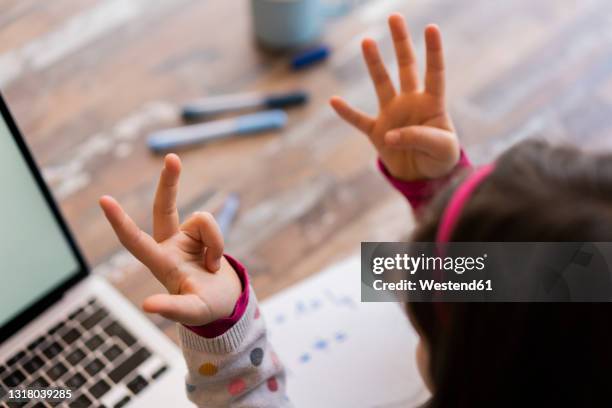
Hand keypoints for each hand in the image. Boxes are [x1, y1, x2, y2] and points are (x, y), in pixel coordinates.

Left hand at [99, 154, 241, 325]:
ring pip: (203, 220)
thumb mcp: (191, 312)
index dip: (120, 221)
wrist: (224, 301)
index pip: (135, 240)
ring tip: (211, 268)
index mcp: (160, 263)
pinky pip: (212, 225)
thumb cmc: (204, 309)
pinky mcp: (201, 233)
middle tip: (172, 158)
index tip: (104, 200)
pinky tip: (214, 262)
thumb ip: (171, 310)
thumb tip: (146, 306)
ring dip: (214, 243)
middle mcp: (169, 245)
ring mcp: (185, 237)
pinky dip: (218, 243)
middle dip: (169, 182)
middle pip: (164, 207)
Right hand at [330, 14, 458, 180]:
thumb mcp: (442, 150)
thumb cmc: (440, 159)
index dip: (433, 52)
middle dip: (401, 43)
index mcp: (432, 104)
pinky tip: (334, 101)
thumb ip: (420, 138)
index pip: (434, 73)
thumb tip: (391, 134)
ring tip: (367, 41)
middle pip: (406, 67)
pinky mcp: (377, 132)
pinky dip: (346, 113)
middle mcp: (411, 103)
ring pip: (381, 84)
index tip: (431, 28)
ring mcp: (392, 115)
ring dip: (374, 64)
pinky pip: (359, 120)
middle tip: (395, 18)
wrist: (423, 177)